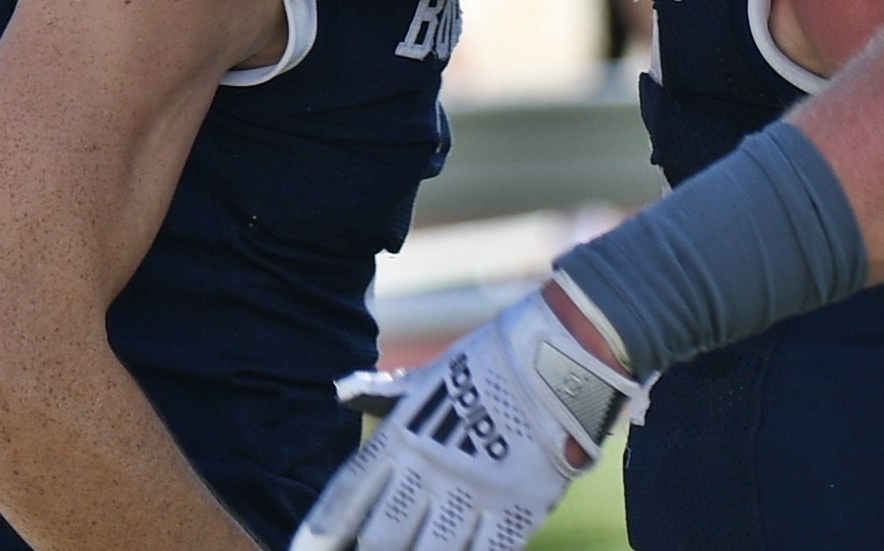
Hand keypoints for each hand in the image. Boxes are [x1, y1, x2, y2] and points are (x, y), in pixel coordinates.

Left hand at [290, 289, 644, 550]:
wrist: (565, 351)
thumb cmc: (496, 360)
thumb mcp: (434, 375)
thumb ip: (386, 395)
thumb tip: (343, 394)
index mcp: (403, 435)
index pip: (347, 497)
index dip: (319, 535)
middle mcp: (431, 468)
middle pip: (382, 538)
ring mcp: (475, 491)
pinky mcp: (519, 507)